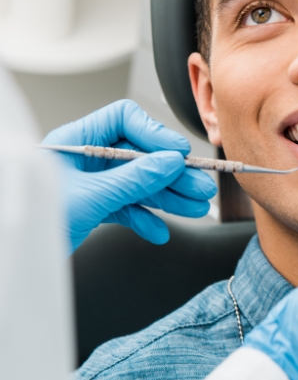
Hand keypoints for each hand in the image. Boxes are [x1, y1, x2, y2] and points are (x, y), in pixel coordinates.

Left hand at [42, 100, 216, 251]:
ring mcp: (91, 183)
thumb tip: (169, 163)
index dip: (154, 134)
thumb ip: (133, 179)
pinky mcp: (93, 207)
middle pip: (139, 155)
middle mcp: (85, 158)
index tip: (178, 153)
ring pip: (138, 183)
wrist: (12, 258)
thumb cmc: (31, 223)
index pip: (124, 120)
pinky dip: (144, 218)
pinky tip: (158, 231)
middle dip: (170, 173)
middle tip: (198, 186)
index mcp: (76, 140)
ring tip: (193, 207)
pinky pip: (126, 207)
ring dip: (167, 196)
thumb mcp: (89, 197)